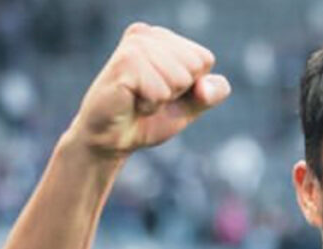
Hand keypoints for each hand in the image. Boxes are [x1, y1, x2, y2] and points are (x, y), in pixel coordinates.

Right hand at [67, 23, 229, 158]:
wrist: (111, 140)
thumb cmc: (148, 120)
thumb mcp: (190, 107)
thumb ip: (211, 93)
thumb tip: (203, 87)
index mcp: (162, 37)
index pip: (204, 59)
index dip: (190, 86)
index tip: (164, 92)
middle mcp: (146, 34)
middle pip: (195, 67)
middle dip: (178, 92)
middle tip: (149, 97)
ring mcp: (134, 46)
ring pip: (180, 78)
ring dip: (162, 99)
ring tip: (139, 98)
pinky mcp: (125, 62)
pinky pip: (160, 91)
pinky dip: (150, 105)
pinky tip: (131, 102)